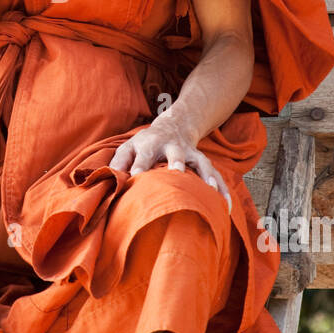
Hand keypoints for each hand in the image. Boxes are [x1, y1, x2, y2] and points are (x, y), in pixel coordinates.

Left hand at [109, 115, 232, 211]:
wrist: (173, 126)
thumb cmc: (144, 144)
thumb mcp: (128, 148)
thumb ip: (118, 164)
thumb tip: (107, 181)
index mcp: (149, 144)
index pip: (143, 156)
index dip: (139, 167)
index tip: (135, 178)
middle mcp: (172, 147)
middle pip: (175, 154)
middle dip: (176, 162)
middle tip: (177, 172)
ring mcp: (190, 153)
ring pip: (201, 163)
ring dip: (206, 176)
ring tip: (212, 192)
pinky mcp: (202, 161)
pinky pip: (215, 175)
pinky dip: (222, 189)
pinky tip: (225, 206)